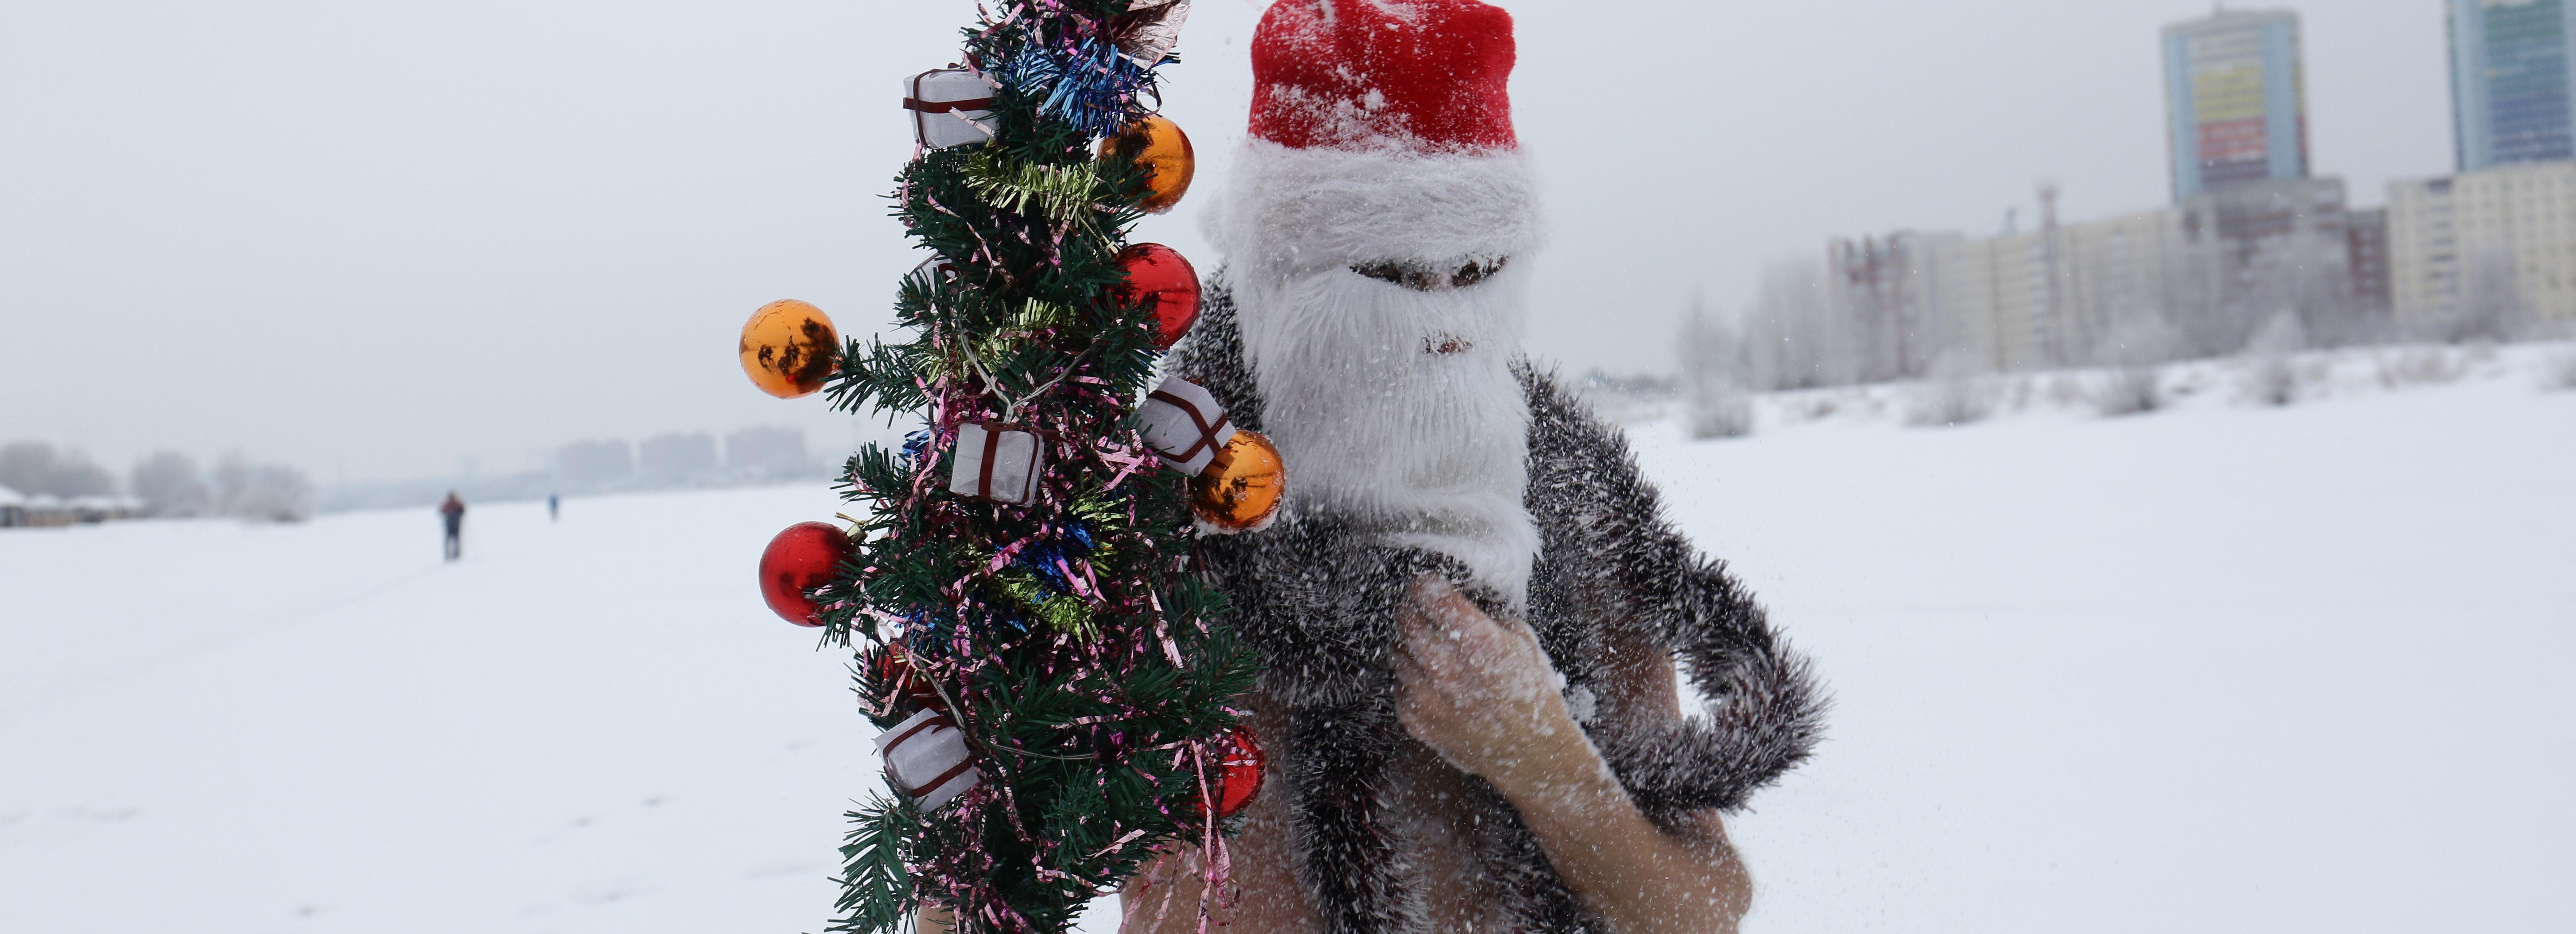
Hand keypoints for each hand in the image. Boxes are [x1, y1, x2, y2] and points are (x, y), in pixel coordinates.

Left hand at [1392, 577, 1590, 795]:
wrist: (1532, 753)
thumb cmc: (1532, 696)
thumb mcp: (1522, 642)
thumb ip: (1488, 617)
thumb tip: (1460, 602)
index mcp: (1475, 639)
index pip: (1427, 592)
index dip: (1425, 583)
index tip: (1427, 584)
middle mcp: (1444, 665)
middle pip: (1405, 618)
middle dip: (1411, 609)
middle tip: (1421, 611)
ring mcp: (1426, 695)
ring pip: (1396, 650)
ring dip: (1409, 644)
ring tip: (1428, 647)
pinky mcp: (1416, 719)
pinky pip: (1399, 685)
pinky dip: (1411, 679)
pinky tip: (1431, 681)